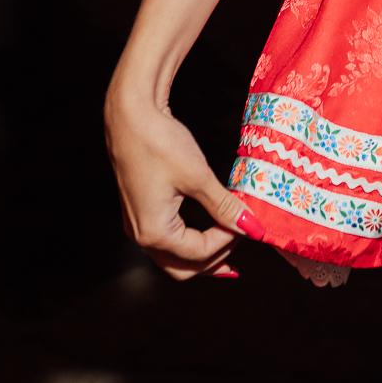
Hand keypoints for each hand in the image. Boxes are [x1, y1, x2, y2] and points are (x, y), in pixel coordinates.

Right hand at [105, 87, 257, 279]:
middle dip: (212, 263)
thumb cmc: (160, 143)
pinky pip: (165, 238)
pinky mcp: (139, 209)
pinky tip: (204, 229)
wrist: (130, 115)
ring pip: (172, 256)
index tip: (249, 225)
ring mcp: (137, 223)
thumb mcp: (198, 176)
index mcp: (154, 232)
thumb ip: (224, 207)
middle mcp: (141, 235)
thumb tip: (252, 227)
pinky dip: (187, 240)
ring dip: (200, 255)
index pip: (199, 253)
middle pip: (181, 267)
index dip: (228, 242)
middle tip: (238, 260)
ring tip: (226, 249)